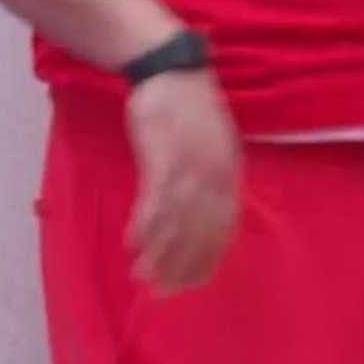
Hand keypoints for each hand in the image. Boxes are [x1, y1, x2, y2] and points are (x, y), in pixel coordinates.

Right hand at [125, 68, 240, 294]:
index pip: (225, 226)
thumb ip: (210, 179)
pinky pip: (156, 199)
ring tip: (143, 278)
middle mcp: (215, 173)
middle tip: (163, 292)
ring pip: (177, 221)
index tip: (193, 283)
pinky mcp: (165, 155)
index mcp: (230, 171)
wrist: (172, 70)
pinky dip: (145, 225)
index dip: (208, 257)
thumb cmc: (188, 109)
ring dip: (160, 253)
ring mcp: (191, 165)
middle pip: (201, 231)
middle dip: (182, 265)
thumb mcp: (212, 145)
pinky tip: (133, 244)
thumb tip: (202, 215)